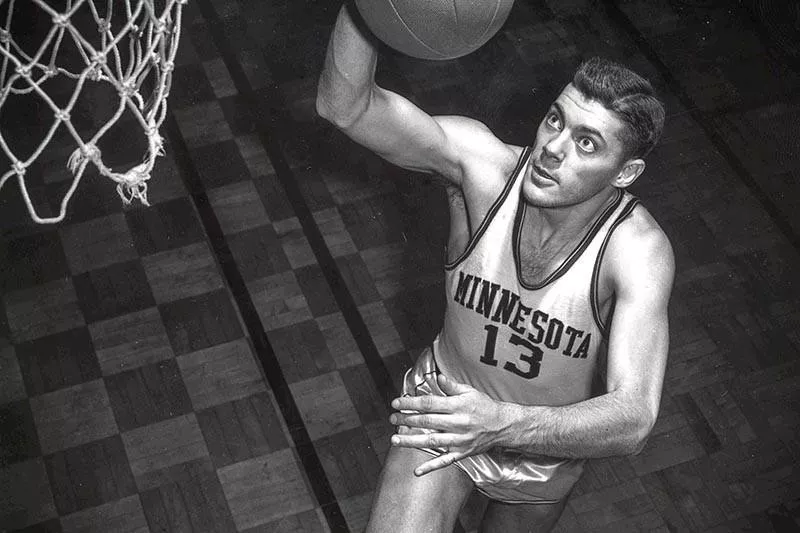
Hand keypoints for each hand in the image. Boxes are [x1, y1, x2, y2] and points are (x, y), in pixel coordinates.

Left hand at [389, 374, 508, 475]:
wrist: (503, 426)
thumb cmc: (484, 406)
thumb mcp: (470, 391)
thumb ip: (452, 385)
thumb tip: (438, 377)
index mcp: (458, 406)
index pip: (429, 403)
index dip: (411, 403)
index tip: (396, 403)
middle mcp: (458, 423)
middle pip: (428, 422)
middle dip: (407, 420)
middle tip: (392, 418)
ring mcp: (460, 440)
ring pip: (432, 441)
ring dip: (412, 441)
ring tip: (395, 439)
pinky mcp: (462, 453)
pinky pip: (444, 461)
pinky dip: (430, 467)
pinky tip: (417, 471)